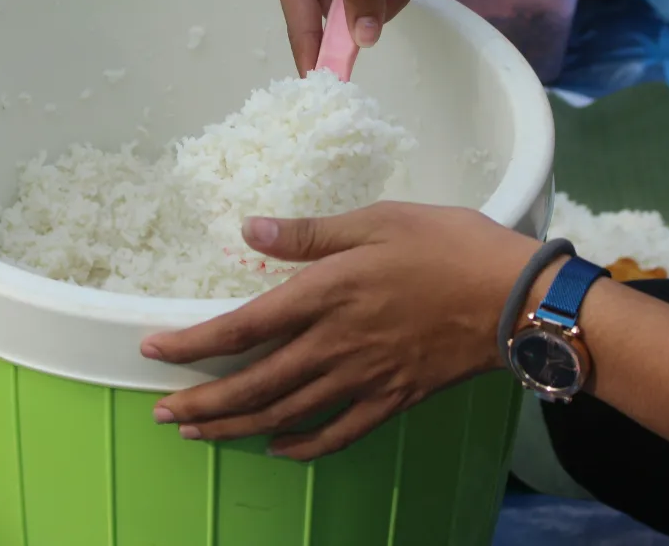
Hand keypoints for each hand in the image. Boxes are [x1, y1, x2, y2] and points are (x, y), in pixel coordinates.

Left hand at [140, 203, 541, 459]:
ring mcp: (363, 379)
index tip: (154, 350)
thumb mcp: (377, 221)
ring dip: (237, 427)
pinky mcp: (392, 399)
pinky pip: (338, 433)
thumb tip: (249, 230)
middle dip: (202, 402)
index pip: (242, 327)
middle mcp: (334, 345)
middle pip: (254, 384)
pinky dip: (303, 446)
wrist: (514, 300)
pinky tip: (280, 448)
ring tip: (200, 433)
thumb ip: (311, 233)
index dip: (193, 344)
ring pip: (285, 414)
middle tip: (164, 413)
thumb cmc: (447, 247)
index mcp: (325, 295)